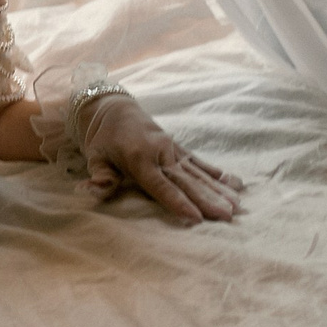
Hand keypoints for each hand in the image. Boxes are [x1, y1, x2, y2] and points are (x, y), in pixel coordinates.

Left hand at [80, 94, 242, 225]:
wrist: (113, 108)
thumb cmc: (102, 138)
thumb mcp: (95, 156)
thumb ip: (99, 176)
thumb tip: (89, 191)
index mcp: (139, 158)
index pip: (161, 185)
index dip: (178, 202)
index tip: (196, 218)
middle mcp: (161, 153)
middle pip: (186, 181)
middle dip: (208, 199)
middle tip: (228, 216)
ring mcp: (173, 149)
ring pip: (198, 173)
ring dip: (218, 190)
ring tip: (237, 206)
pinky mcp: (179, 148)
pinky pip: (199, 162)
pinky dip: (216, 173)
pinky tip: (235, 183)